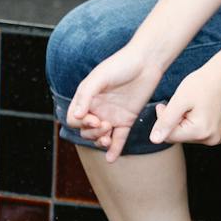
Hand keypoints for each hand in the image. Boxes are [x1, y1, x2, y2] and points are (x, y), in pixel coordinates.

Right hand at [66, 46, 164, 162]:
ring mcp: (112, 115)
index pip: (74, 118)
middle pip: (86, 130)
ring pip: (100, 137)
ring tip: (108, 138)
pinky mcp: (127, 120)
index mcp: (86, 98)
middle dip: (92, 133)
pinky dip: (115, 149)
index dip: (80, 123)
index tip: (94, 118)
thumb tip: (75, 117)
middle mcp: (97, 109)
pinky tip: (111, 158)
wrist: (147, 61)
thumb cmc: (120, 64)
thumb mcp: (99, 77)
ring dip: (100, 142)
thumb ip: (85, 96)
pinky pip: (119, 138)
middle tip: (105, 125)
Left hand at [148, 61, 220, 146]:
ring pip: (186, 135)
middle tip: (178, 104)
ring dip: (182, 121)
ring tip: (190, 106)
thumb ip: (166, 121)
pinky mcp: (218, 134)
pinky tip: (197, 110)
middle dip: (174, 121)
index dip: (163, 120)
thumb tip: (154, 140)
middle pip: (178, 136)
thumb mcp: (179, 101)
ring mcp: (216, 138)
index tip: (164, 105)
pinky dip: (192, 122)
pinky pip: (196, 132)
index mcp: (201, 132)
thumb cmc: (202, 84)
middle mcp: (211, 139)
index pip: (169, 136)